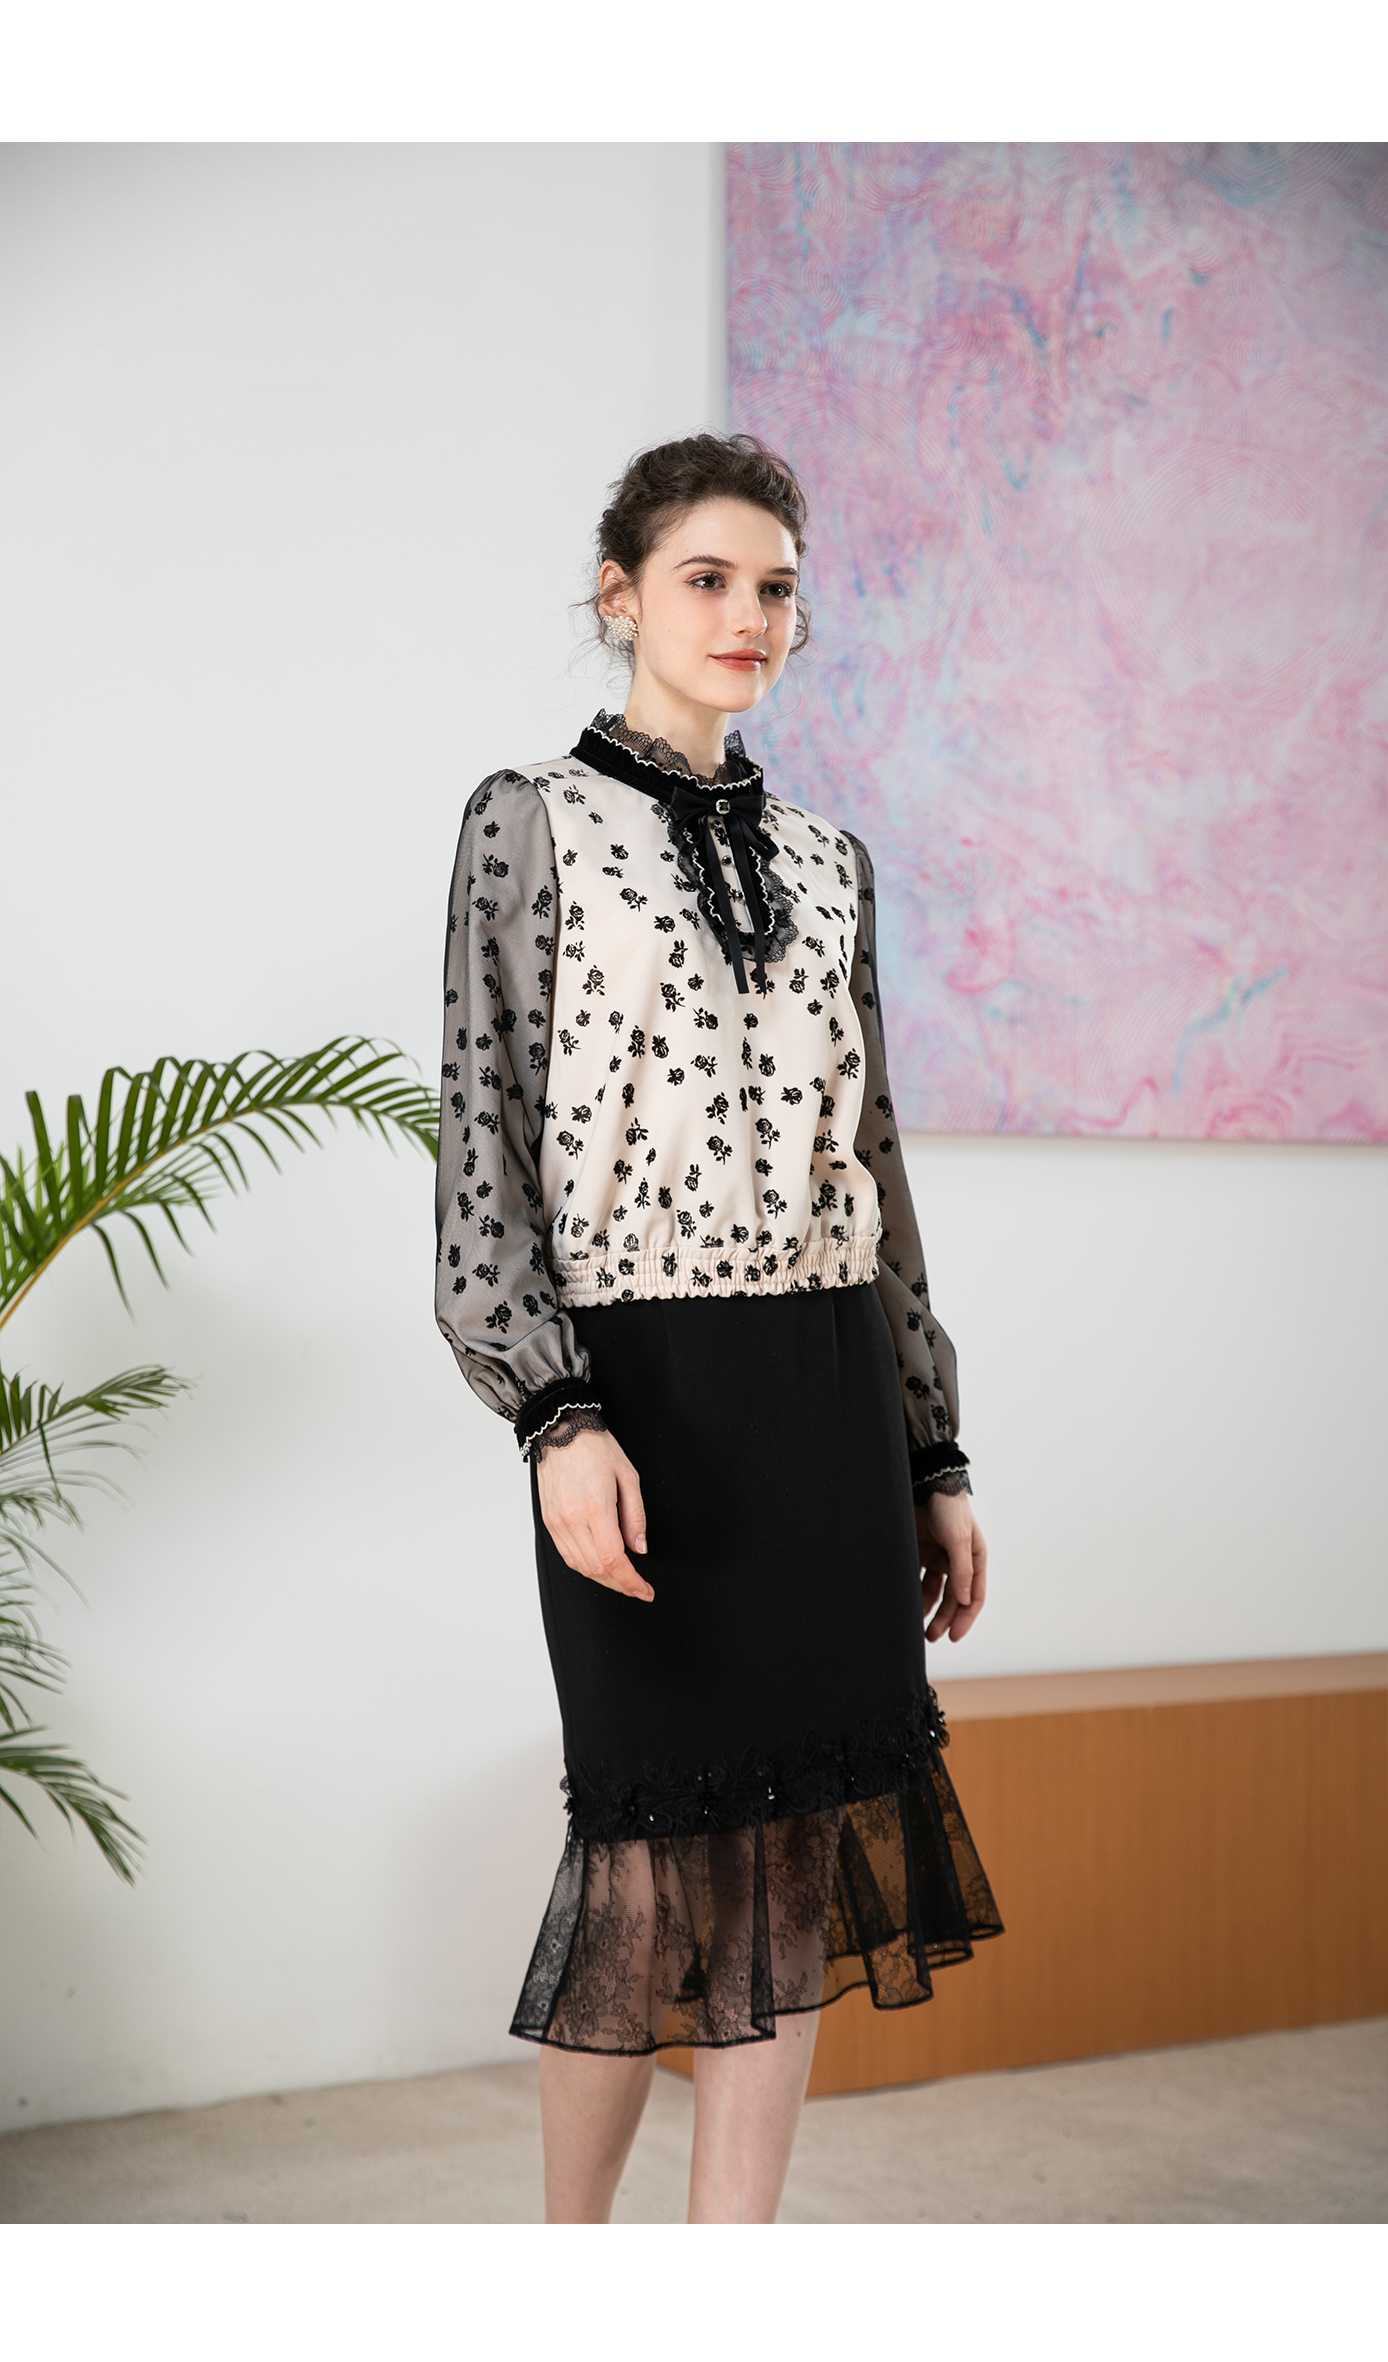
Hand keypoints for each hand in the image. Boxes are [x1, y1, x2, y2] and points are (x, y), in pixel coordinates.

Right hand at [537, 1427, 653, 1601]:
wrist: (560, 1431)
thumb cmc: (595, 1448)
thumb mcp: (628, 1476)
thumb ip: (635, 1516)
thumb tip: (640, 1547)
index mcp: (594, 1507)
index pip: (613, 1560)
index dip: (631, 1581)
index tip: (644, 1589)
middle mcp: (572, 1519)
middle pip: (597, 1569)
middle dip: (621, 1584)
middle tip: (638, 1587)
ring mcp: (557, 1522)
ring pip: (580, 1567)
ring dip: (603, 1579)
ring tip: (622, 1579)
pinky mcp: (549, 1521)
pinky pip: (567, 1555)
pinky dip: (585, 1567)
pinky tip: (599, 1567)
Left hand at [916, 1491, 986, 1643]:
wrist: (924, 1481)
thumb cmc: (948, 1506)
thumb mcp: (958, 1538)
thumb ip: (962, 1569)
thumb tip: (966, 1601)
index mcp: (975, 1559)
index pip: (974, 1596)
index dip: (965, 1618)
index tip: (953, 1636)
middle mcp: (958, 1561)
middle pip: (954, 1598)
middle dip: (944, 1618)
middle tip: (931, 1636)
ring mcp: (939, 1557)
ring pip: (934, 1592)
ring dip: (927, 1608)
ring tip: (916, 1624)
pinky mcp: (920, 1552)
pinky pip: (918, 1578)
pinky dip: (913, 1591)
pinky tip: (906, 1602)